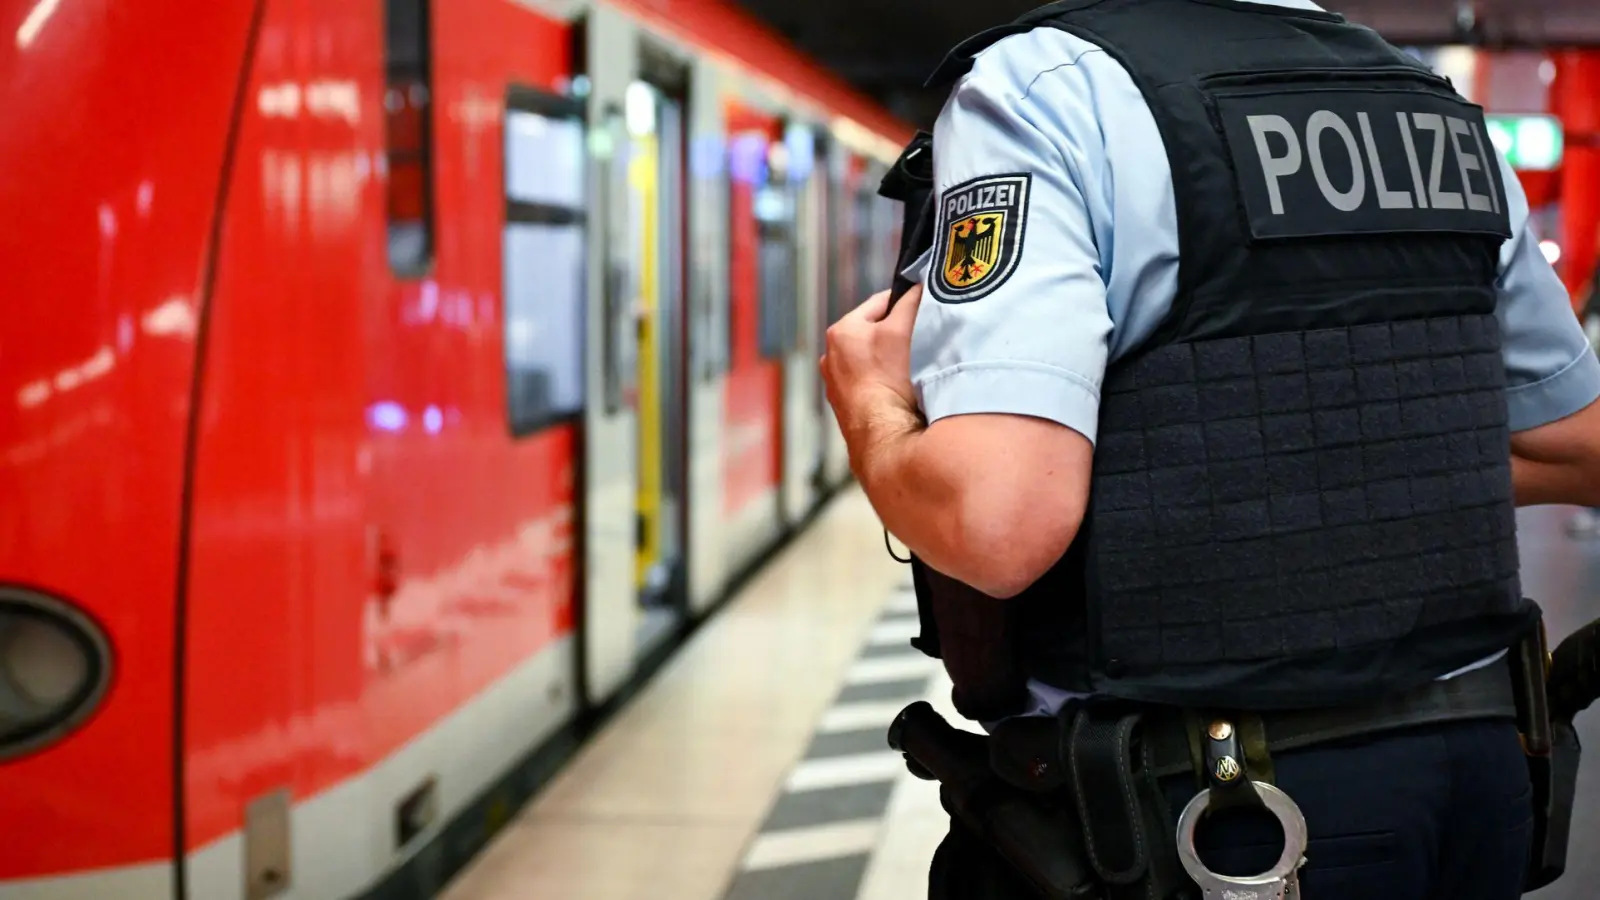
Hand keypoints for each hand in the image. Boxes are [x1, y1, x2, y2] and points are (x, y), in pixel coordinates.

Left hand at [821, 284, 923, 429]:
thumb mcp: (901, 330)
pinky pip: (870, 385)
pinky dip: (884, 383)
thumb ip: (910, 302)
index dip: (905, 303)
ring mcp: (837, 384)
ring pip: (872, 360)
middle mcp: (831, 356)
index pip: (880, 303)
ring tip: (912, 369)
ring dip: (891, 360)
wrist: (882, 434)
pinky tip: (900, 391)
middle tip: (921, 341)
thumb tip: (918, 287)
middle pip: (875, 332)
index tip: (924, 309)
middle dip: (897, 334)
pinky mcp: (847, 407)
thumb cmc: (888, 379)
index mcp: (841, 330)